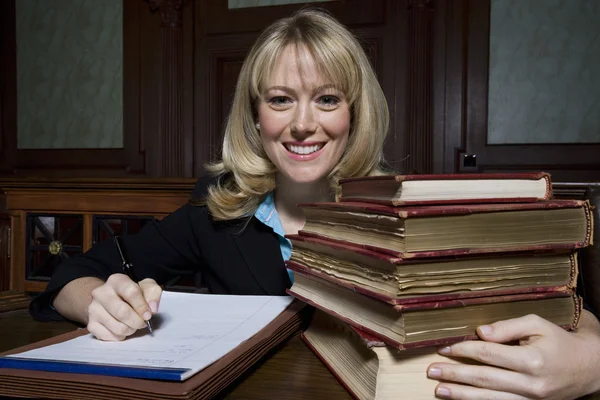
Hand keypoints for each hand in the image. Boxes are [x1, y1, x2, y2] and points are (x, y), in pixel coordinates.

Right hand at [87, 273, 161, 340]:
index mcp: (116, 280)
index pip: (131, 292)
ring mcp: (93, 309)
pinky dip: (121, 336)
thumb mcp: (145, 287)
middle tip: (142, 323)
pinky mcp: (91, 324)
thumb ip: (153, 293)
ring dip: (130, 329)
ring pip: (117, 327)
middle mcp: (101, 293)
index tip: (148, 314)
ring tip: (133, 325)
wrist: (110, 300)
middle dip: (137, 321)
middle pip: (122, 312)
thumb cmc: (131, 293)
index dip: (142, 306)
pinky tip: (122, 327)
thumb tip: (152, 308)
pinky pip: (110, 336)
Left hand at [426, 311, 599, 399]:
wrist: (588, 368)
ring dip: (461, 395)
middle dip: (455, 375)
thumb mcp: (537, 324)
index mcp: (532, 360)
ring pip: (489, 398)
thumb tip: (479, 332)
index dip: (464, 350)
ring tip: (439, 390)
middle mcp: (530, 383)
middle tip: (432, 371)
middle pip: (485, 379)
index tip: (444, 348)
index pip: (489, 354)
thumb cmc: (559, 341)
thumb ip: (507, 327)